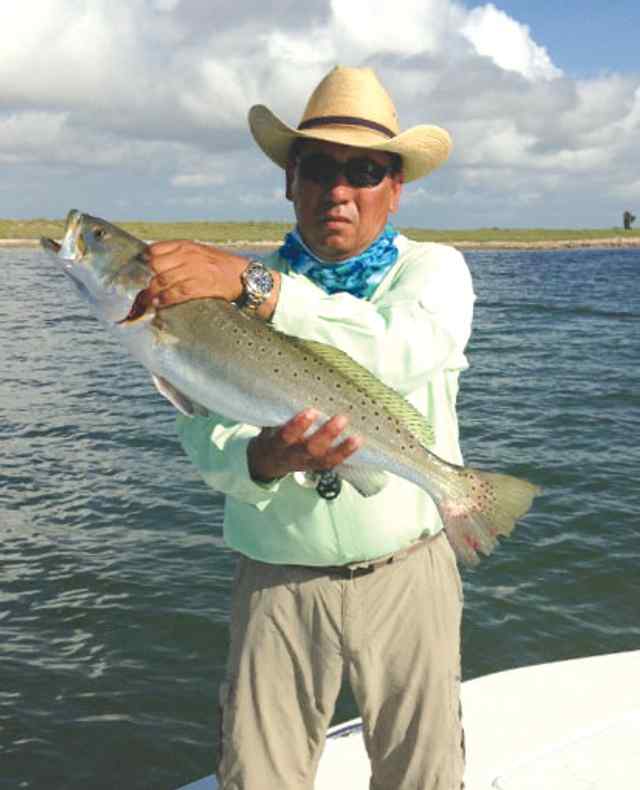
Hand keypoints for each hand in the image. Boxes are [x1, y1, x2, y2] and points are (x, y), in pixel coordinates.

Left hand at [143, 240, 248, 307]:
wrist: (242, 275)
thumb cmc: (218, 266)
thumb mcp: (198, 253)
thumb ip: (177, 256)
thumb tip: (153, 267)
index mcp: (185, 246)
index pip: (154, 249)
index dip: (142, 262)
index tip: (136, 274)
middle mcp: (188, 255)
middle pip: (155, 266)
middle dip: (143, 280)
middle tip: (137, 291)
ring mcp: (195, 270)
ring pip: (163, 280)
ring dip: (151, 293)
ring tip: (145, 301)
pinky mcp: (202, 285)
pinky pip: (177, 292)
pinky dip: (165, 299)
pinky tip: (159, 304)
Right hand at [247, 409, 362, 482]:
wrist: (268, 461)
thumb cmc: (272, 433)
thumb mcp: (269, 424)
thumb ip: (280, 411)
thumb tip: (296, 383)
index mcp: (276, 444)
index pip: (285, 437)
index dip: (298, 426)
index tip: (311, 411)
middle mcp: (291, 455)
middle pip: (309, 449)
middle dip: (326, 435)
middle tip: (341, 418)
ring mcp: (305, 463)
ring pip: (323, 458)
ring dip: (341, 448)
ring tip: (355, 437)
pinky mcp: (315, 466)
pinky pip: (331, 463)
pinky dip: (345, 454)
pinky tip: (357, 442)